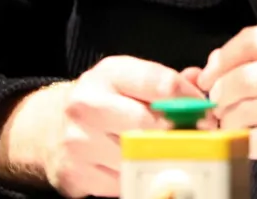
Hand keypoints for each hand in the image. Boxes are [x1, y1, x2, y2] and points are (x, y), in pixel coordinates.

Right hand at [1, 56, 207, 197]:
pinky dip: (135, 178)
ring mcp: (77, 142)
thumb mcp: (129, 79)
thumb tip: (200, 81)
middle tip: (196, 141)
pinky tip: (138, 167)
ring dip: (157, 159)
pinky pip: (121, 183)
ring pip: (136, 157)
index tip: (206, 115)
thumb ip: (166, 80)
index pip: (161, 84)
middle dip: (177, 134)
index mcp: (109, 73)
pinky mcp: (74, 174)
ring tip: (167, 154)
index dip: (191, 102)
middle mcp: (87, 104)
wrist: (50, 127)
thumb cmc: (103, 101)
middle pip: (149, 124)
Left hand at [196, 23, 256, 195]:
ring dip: (227, 121)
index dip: (222, 58)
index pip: (254, 39)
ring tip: (227, 126)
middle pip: (245, 76)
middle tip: (214, 106)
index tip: (209, 75)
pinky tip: (240, 144)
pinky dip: (240, 144)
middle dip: (219, 94)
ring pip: (248, 110)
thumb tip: (217, 61)